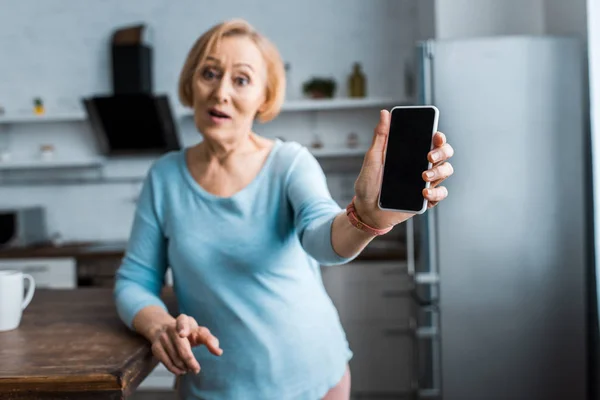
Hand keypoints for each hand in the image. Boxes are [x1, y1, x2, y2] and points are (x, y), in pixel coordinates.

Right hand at [150, 314, 222, 374]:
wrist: (165, 329)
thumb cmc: (189, 333)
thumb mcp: (199, 332)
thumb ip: (210, 340)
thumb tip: (219, 352)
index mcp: (183, 320)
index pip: (183, 322)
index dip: (183, 328)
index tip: (182, 334)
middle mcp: (171, 327)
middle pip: (182, 347)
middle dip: (190, 361)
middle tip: (196, 370)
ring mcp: (162, 337)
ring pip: (175, 357)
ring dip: (184, 366)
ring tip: (190, 369)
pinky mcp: (155, 347)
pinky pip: (166, 362)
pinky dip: (175, 369)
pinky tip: (181, 371)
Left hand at [353, 109, 454, 229]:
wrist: (366, 210)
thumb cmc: (368, 184)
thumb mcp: (373, 159)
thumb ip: (380, 137)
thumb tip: (384, 113)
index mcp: (411, 154)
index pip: (432, 141)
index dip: (439, 137)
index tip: (436, 136)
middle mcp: (422, 166)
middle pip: (445, 154)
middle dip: (442, 152)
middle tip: (429, 157)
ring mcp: (425, 183)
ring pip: (446, 171)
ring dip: (439, 172)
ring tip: (423, 177)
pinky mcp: (425, 200)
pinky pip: (440, 194)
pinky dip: (436, 193)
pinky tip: (425, 193)